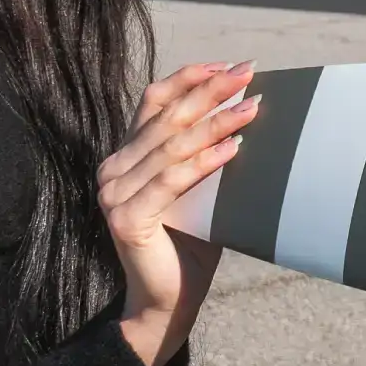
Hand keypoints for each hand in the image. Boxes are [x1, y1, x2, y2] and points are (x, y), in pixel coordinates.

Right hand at [98, 62, 257, 365]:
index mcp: (127, 155)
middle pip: (166, 118)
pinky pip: (171, 181)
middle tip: (249, 72)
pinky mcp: (125, 219)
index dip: (187, 78)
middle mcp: (113, 169)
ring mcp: (114, 194)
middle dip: (210, 91)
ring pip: (172, 147)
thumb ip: (206, 152)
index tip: (226, 65)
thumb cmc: (192, 242)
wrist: (168, 300)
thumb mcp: (200, 188)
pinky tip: (234, 148)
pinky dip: (204, 162)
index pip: (153, 101)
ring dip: (216, 123)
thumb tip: (252, 109)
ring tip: (252, 108)